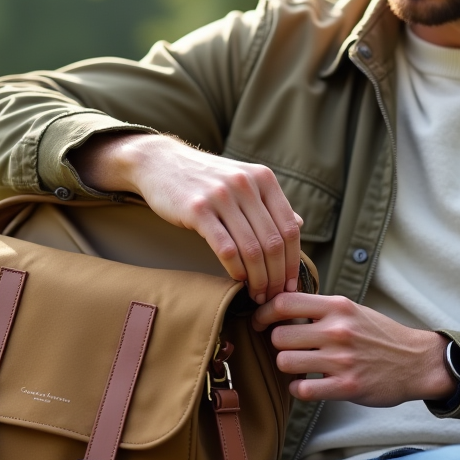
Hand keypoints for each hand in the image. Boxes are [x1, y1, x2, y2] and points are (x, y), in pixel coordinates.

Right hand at [71, 133, 301, 303]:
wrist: (160, 163)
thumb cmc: (204, 178)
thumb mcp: (242, 180)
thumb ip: (268, 202)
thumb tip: (298, 225)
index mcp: (263, 178)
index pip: (289, 228)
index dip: (292, 261)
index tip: (289, 284)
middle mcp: (246, 184)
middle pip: (273, 242)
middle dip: (276, 276)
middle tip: (274, 297)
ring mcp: (221, 195)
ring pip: (252, 248)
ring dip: (258, 279)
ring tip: (257, 294)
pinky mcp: (197, 209)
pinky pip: (226, 247)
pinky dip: (236, 269)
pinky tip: (237, 279)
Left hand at [252, 292, 455, 404]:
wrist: (417, 361)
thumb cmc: (378, 334)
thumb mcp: (351, 310)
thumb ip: (318, 307)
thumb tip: (277, 304)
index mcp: (337, 307)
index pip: (283, 302)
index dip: (263, 313)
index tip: (260, 322)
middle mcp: (338, 330)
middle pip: (278, 336)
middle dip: (278, 344)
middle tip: (289, 348)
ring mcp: (342, 359)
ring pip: (285, 362)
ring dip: (288, 367)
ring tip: (300, 366)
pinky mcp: (347, 386)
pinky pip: (302, 389)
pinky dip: (299, 389)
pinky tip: (307, 384)